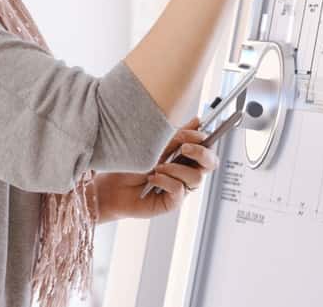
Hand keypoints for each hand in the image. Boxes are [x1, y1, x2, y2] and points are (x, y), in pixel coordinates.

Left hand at [93, 117, 219, 221]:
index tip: (191, 134)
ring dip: (175, 168)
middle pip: (211, 163)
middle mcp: (185, 172)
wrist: (111, 185)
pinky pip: (179, 190)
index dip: (203, 140)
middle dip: (201, 153)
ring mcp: (181, 188)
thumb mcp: (153, 145)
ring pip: (196, 178)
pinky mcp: (172, 202)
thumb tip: (197, 120)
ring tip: (157, 167)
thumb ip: (176, 135)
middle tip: (183, 149)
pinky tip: (152, 179)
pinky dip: (165, 181)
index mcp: (184, 156)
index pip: (207, 148)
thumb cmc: (131, 165)